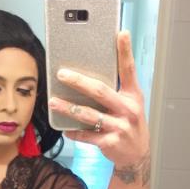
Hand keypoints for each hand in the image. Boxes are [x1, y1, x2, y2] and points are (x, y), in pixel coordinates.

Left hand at [48, 30, 150, 169]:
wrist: (137, 155)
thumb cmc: (129, 124)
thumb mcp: (130, 104)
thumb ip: (116, 89)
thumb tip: (90, 73)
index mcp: (133, 96)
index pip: (129, 70)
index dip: (125, 51)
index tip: (121, 33)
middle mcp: (128, 109)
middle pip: (100, 91)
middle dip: (79, 82)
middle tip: (62, 74)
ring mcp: (119, 127)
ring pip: (89, 115)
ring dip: (68, 108)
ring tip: (53, 102)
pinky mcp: (109, 142)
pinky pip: (87, 135)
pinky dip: (74, 132)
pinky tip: (64, 129)